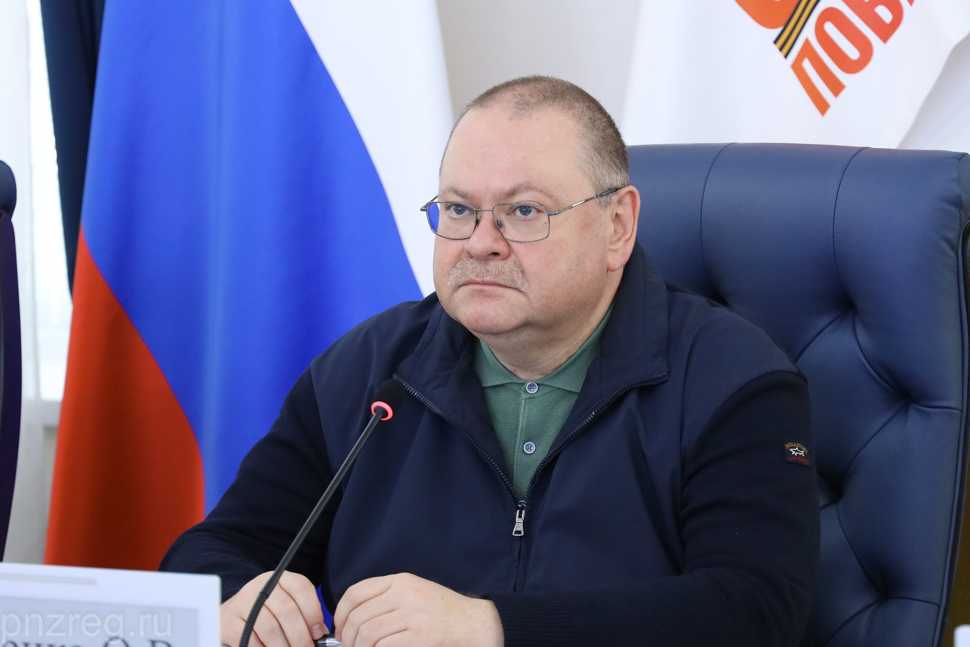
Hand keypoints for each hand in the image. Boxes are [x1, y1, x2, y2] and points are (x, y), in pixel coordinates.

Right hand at [221, 571, 326, 646]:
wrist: (233, 614)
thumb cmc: (268, 612)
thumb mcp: (286, 606)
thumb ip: (304, 617)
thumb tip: (322, 636)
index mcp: (281, 578)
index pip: (301, 588)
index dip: (313, 612)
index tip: (318, 634)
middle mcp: (262, 586)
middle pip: (288, 611)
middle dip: (301, 636)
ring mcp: (244, 602)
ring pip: (270, 628)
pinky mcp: (231, 620)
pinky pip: (252, 640)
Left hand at [333, 573, 502, 646]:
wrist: (477, 624)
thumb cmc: (445, 613)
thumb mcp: (416, 592)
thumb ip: (388, 598)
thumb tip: (353, 617)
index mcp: (401, 580)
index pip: (356, 592)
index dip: (340, 613)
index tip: (339, 629)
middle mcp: (405, 594)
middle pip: (358, 616)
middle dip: (347, 637)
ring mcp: (413, 615)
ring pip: (367, 633)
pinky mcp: (420, 636)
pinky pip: (384, 646)